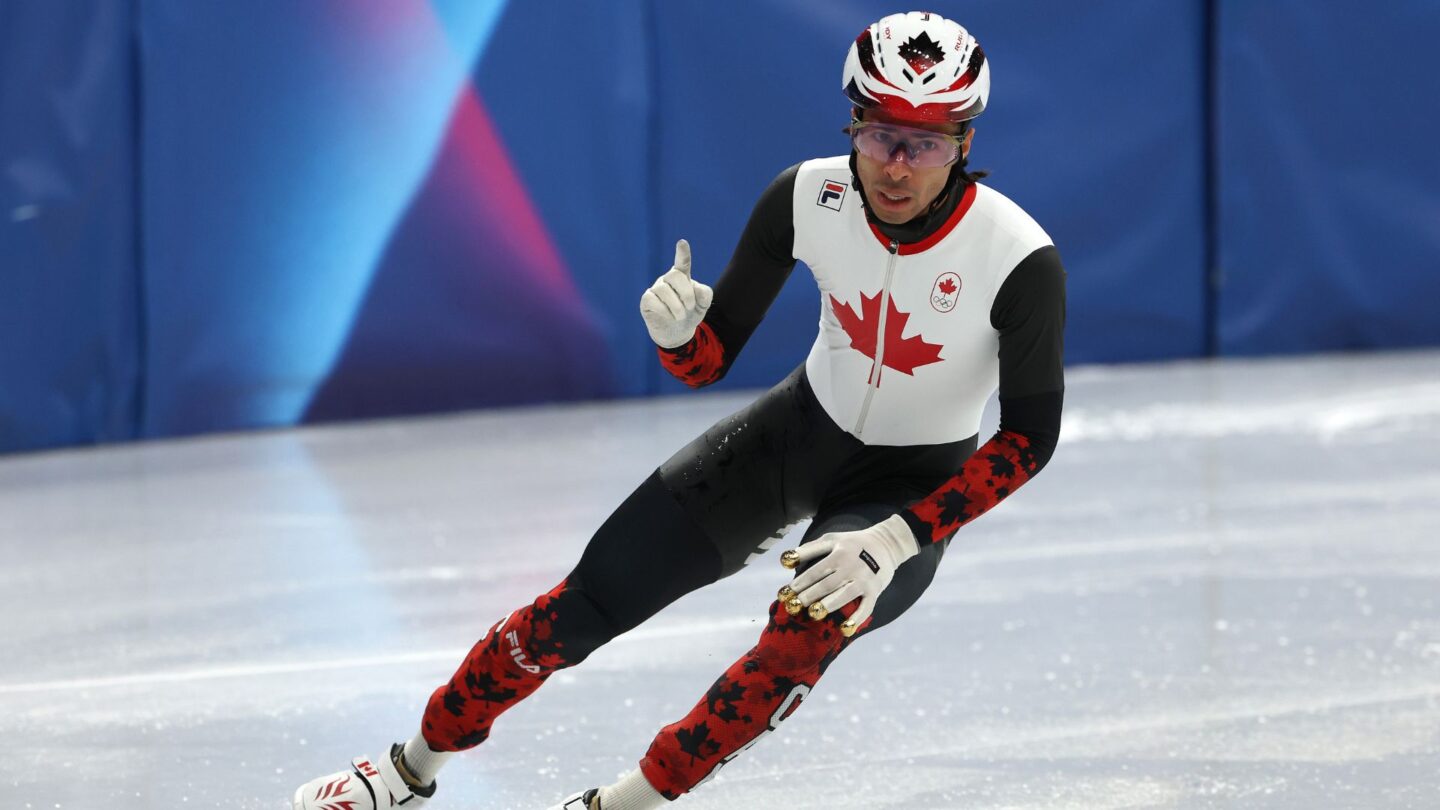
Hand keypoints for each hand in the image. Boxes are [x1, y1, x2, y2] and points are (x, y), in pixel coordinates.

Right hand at [639, 239, 713, 347]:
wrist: (677, 332)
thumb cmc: (690, 313)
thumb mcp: (703, 305)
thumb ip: (705, 295)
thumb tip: (696, 289)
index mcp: (683, 276)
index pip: (682, 262)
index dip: (682, 253)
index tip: (682, 243)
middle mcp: (668, 279)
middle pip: (675, 276)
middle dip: (686, 293)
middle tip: (690, 307)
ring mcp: (656, 289)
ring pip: (664, 290)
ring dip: (676, 306)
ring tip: (681, 316)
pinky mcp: (646, 300)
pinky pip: (652, 299)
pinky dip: (664, 310)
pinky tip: (670, 317)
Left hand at [777, 514, 918, 636]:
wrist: (886, 544)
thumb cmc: (852, 543)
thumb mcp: (832, 539)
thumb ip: (810, 549)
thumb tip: (786, 560)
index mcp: (839, 554)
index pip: (815, 571)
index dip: (799, 582)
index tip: (784, 593)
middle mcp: (851, 567)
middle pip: (826, 584)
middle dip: (808, 596)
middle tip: (792, 606)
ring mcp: (864, 580)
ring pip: (844, 595)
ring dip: (829, 605)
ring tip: (814, 613)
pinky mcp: (874, 591)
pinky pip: (866, 608)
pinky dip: (857, 619)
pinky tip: (845, 629)